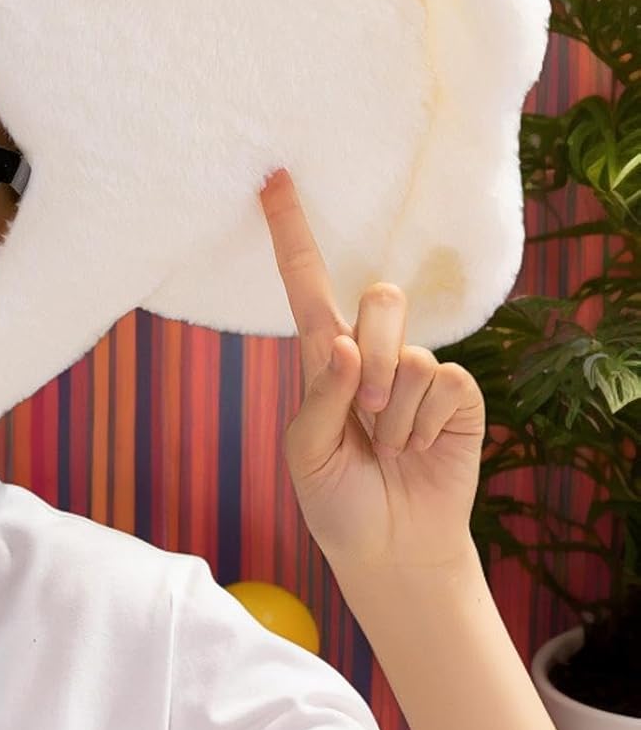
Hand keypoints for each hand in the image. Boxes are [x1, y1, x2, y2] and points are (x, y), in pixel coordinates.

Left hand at [259, 168, 486, 580]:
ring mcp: (416, 371)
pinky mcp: (457, 396)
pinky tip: (419, 449)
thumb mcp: (306, 452)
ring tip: (388, 443)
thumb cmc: (336, 497)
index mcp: (320, 355)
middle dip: (371, 353)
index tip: (272, 180)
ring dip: (393, 408)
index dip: (290, 231)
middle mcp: (370, 351)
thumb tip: (342, 342)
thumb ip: (318, 396)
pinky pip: (443, 381)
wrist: (389, 549)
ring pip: (408, 348)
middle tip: (364, 414)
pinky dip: (424, 423)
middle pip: (379, 299)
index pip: (305, 283)